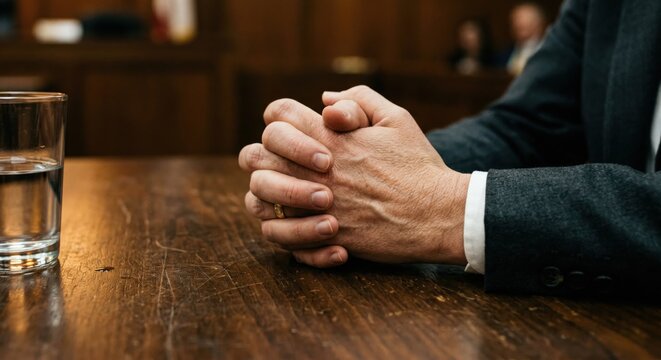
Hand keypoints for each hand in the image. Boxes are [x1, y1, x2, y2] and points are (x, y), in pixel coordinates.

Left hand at [239, 86, 470, 266]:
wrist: (437, 215)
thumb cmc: (418, 166)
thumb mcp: (396, 118)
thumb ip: (359, 99)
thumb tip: (323, 100)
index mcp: (330, 139)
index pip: (277, 115)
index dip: (279, 118)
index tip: (295, 130)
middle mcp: (314, 172)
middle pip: (254, 155)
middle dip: (263, 155)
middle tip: (282, 164)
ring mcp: (313, 206)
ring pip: (256, 197)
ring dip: (265, 194)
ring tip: (285, 196)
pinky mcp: (320, 237)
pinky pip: (275, 233)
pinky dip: (280, 228)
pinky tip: (298, 223)